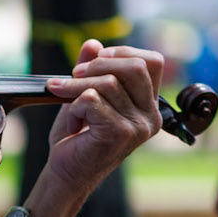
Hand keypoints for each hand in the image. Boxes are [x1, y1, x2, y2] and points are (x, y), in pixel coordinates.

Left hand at [37, 40, 163, 216]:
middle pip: (134, 66)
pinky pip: (93, 99)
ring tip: (65, 99)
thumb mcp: (84, 94)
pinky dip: (75, 104)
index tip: (95, 60)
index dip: (122, 53)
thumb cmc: (77, 137)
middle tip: (74, 75)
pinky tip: (73, 119)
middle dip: (98, 65)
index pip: (152, 62)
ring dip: (77, 86)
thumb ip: (91, 69)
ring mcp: (139, 126)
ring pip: (108, 83)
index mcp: (149, 105)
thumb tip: (93, 43)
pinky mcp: (121, 133)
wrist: (66, 173)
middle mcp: (151, 116)